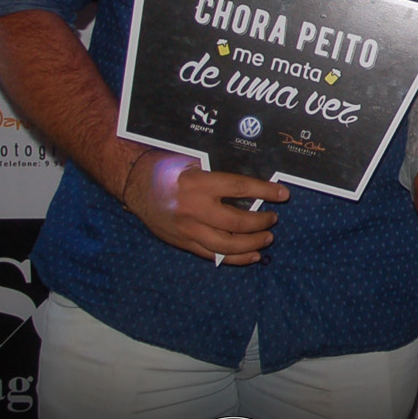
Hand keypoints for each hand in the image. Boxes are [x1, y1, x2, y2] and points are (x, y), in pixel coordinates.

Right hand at [122, 151, 288, 264]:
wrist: (135, 184)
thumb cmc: (168, 167)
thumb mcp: (193, 160)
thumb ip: (219, 171)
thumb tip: (254, 180)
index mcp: (198, 182)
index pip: (239, 188)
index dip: (264, 191)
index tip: (282, 194)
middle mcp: (193, 208)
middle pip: (236, 222)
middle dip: (261, 222)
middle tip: (273, 218)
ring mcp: (187, 229)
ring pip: (226, 244)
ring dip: (252, 244)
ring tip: (267, 238)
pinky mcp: (182, 242)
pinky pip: (212, 255)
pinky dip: (235, 258)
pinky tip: (252, 256)